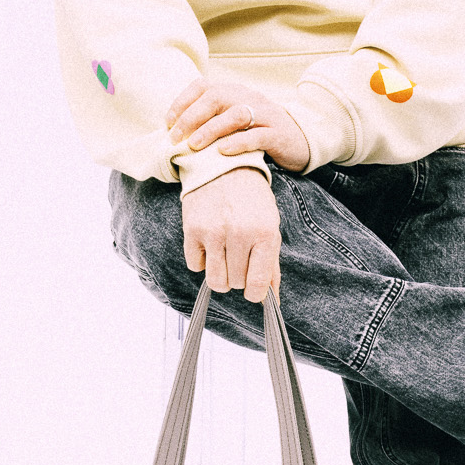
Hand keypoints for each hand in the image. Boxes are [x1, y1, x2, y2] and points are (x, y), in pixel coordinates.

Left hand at [166, 80, 309, 172]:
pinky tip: (222, 152)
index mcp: (235, 92)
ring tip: (194, 145)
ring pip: (235, 115)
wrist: (301, 141)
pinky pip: (256, 136)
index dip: (182, 101)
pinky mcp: (277, 134)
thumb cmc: (259, 134)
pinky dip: (238, 142)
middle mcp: (248, 98)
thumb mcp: (234, 123)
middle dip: (191, 117)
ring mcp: (265, 115)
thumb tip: (176, 133)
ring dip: (211, 129)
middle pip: (216, 97)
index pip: (204, 86)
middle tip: (175, 138)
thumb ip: (211, 121)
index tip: (167, 122)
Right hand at [181, 168, 282, 303]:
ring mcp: (213, 231)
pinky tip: (209, 245)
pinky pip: (194, 265)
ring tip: (225, 259)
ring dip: (221, 276)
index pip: (257, 284)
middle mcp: (239, 232)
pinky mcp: (191, 229)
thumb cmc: (251, 200)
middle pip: (236, 283)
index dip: (255, 294)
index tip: (253, 291)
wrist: (223, 166)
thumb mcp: (270, 226)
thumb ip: (271, 264)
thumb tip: (272, 298)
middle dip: (239, 278)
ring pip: (215, 280)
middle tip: (240, 258)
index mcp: (265, 232)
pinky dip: (202, 261)